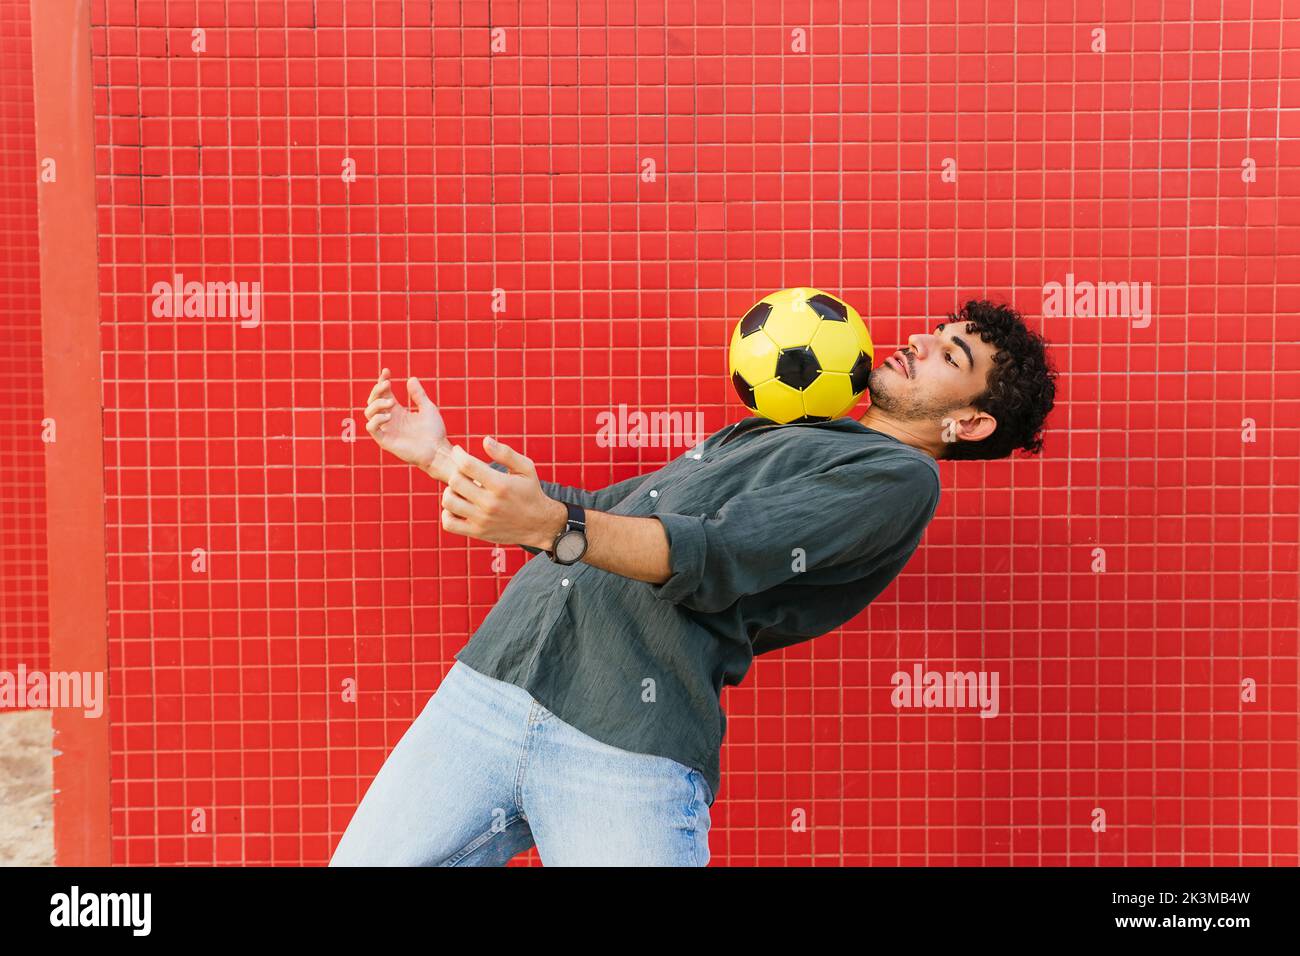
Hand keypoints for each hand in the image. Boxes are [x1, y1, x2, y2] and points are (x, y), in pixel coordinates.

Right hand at [363, 368, 450, 473]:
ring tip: (391, 403)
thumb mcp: (428, 408)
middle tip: (387, 384)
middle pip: (372, 400)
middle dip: (377, 390)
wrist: (437, 450)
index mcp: (397, 411)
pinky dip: (376, 419)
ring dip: (377, 404)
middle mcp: (389, 419)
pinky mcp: (385, 440)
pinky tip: (388, 416)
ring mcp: (386, 429)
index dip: (382, 381)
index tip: (386, 371)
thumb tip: (411, 378)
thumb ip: (418, 395)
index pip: (383, 394)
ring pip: (368, 412)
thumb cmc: (434, 432)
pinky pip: (371, 428)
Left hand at [440, 437, 566, 549]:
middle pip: (455, 481)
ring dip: (450, 491)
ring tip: (460, 488)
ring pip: (449, 501)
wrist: (540, 525)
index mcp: (501, 485)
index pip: (467, 465)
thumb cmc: (531, 492)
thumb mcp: (526, 468)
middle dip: (456, 471)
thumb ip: (505, 453)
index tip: (459, 451)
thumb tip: (485, 440)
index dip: (458, 454)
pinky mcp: (477, 533)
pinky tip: (459, 506)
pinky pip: (449, 523)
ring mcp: (482, 520)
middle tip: (463, 471)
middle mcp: (490, 503)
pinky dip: (447, 513)